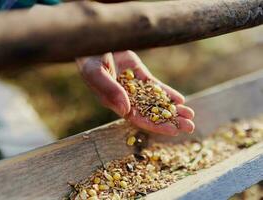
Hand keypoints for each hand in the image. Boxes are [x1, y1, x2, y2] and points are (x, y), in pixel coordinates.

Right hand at [76, 51, 194, 135]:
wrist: (94, 38)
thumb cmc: (89, 57)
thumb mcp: (96, 73)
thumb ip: (110, 91)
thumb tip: (127, 111)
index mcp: (113, 101)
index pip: (137, 118)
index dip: (155, 125)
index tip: (173, 131)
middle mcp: (125, 97)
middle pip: (150, 112)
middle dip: (170, 120)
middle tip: (189, 126)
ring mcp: (133, 85)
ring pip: (155, 100)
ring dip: (172, 108)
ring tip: (190, 114)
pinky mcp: (139, 73)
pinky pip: (154, 86)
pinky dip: (167, 92)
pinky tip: (180, 99)